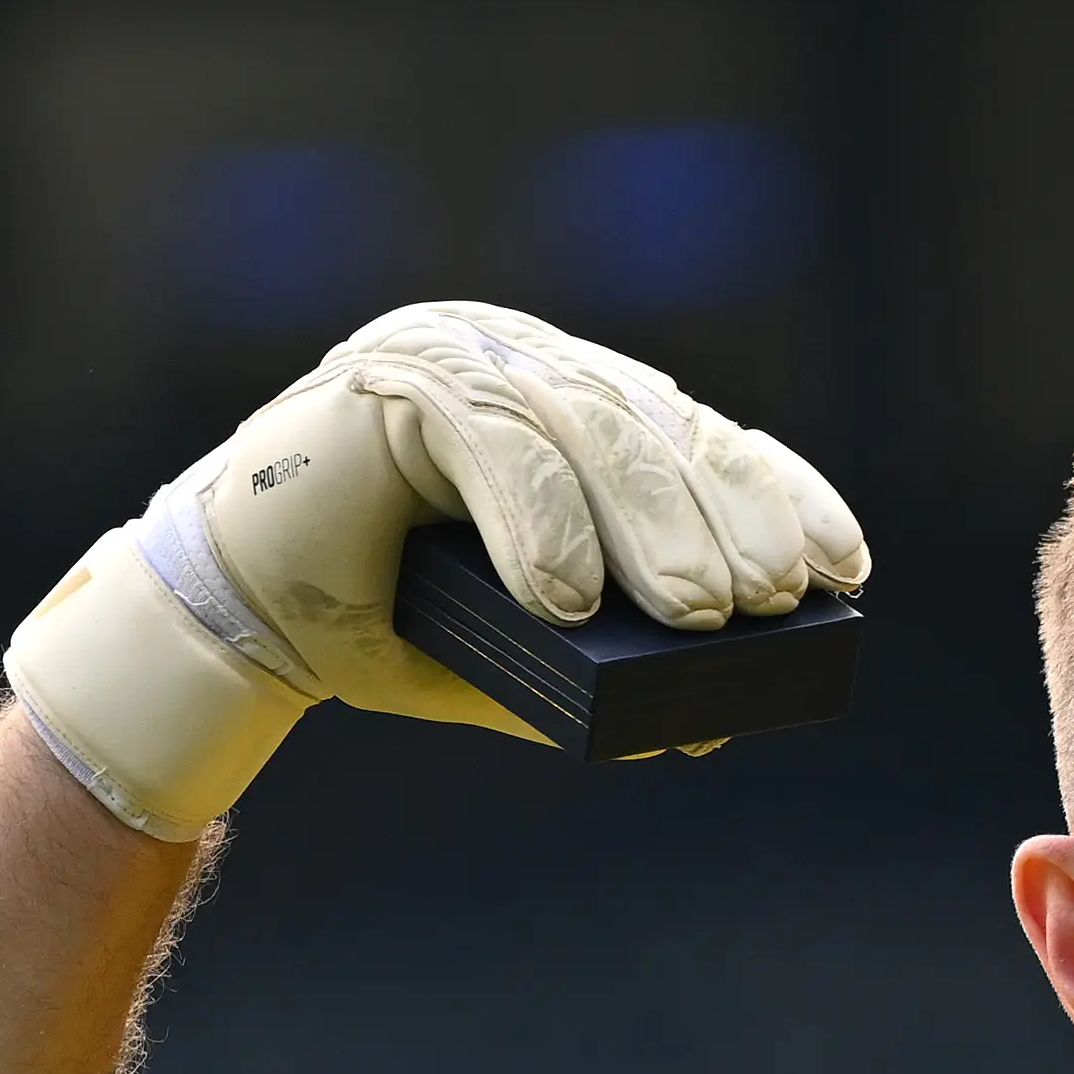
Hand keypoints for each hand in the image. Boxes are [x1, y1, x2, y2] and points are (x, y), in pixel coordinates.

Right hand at [6, 304, 869, 836]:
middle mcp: (524, 365)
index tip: (841, 569)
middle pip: (656, 434)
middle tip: (773, 606)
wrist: (232, 628)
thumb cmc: (383, 629)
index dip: (775, 496)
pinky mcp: (394, 381)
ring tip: (700, 618)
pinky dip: (538, 524)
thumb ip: (613, 673)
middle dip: (726, 521)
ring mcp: (458, 357)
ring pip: (589, 433)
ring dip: (652, 529)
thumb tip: (714, 716)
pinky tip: (566, 599)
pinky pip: (494, 444)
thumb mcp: (522, 656)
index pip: (697, 439)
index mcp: (570, 409)